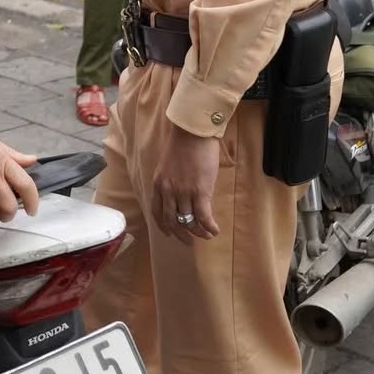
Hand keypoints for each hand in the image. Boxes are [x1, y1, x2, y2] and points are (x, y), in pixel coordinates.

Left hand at [151, 123, 222, 243]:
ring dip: (199, 232)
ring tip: (206, 235)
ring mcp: (183, 192)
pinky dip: (209, 227)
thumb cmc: (182, 144)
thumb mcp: (167, 165)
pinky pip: (204, 216)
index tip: (170, 233)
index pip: (157, 212)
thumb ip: (170, 181)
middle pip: (172, 221)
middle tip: (189, 242)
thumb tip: (179, 194)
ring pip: (189, 221)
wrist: (193, 132)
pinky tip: (215, 230)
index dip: (164, 226)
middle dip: (181, 235)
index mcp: (158, 184)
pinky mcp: (200, 191)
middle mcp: (168, 191)